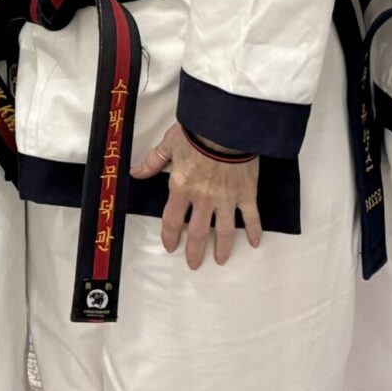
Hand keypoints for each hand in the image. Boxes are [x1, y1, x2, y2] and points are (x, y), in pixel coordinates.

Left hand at [133, 123, 263, 268]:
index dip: (170, 237)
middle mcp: (203, 199)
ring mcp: (226, 199)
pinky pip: (252, 217)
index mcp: (182, 188)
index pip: (172, 220)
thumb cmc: (196, 132)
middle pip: (197, 233)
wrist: (226, 125)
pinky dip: (255, 231)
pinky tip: (256, 243)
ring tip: (220, 260)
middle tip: (193, 264)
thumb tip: (136, 172)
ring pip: (224, 231)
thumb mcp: (169, 144)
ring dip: (222, 248)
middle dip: (194, 251)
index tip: (170, 247)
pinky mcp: (246, 193)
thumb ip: (153, 161)